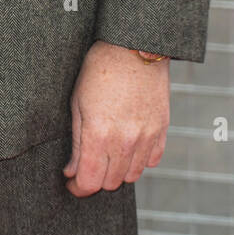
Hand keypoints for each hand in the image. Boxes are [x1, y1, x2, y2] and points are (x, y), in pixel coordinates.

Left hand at [63, 40, 169, 195]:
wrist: (134, 46)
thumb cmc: (100, 70)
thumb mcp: (78, 103)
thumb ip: (77, 142)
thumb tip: (72, 171)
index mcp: (99, 134)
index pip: (90, 182)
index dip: (78, 187)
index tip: (72, 182)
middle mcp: (125, 141)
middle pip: (111, 183)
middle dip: (95, 178)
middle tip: (87, 166)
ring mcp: (146, 137)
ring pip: (132, 176)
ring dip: (118, 171)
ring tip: (107, 155)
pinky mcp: (161, 129)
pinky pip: (151, 160)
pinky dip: (139, 160)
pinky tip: (128, 145)